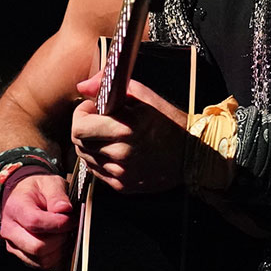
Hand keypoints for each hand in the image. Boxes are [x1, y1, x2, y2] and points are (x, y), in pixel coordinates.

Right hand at [0, 171, 73, 270]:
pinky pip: (44, 265)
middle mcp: (10, 230)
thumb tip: (65, 209)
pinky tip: (61, 243)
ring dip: (60, 250)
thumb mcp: (49, 183)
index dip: (59, 223)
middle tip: (70, 227)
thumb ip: (57, 195)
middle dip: (60, 239)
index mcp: (16, 208)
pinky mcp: (23, 256)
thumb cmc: (37, 190)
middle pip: (37, 246)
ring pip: (42, 260)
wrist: (23, 197)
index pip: (35, 222)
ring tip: (65, 234)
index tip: (71, 218)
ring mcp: (14, 246)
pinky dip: (57, 258)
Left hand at [71, 73, 189, 194]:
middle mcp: (122, 152)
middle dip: (83, 129)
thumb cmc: (169, 123)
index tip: (92, 109)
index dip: (82, 113)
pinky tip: (117, 151)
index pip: (79, 126)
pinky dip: (101, 160)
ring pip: (86, 157)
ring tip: (112, 137)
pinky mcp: (123, 185)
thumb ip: (108, 86)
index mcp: (126, 127)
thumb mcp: (143, 95)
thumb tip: (83, 86)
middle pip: (79, 143)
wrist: (191, 154)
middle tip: (99, 122)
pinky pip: (97, 172)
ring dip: (92, 145)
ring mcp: (122, 172)